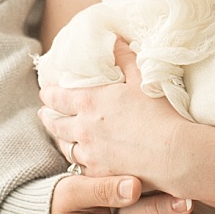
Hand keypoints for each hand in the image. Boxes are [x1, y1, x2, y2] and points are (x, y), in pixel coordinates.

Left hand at [39, 37, 186, 185]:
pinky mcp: (99, 173)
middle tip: (43, 114)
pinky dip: (77, 161)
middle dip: (48, 117)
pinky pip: (80, 167)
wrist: (171, 153)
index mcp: (90, 102)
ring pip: (65, 147)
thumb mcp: (142, 79)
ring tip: (58, 136)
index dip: (49, 94)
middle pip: (56, 123)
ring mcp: (89, 153)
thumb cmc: (158, 113)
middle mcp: (83, 128)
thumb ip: (126, 58)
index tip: (45, 92)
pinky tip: (80, 160)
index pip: (59, 97)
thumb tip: (116, 40)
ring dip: (60, 139)